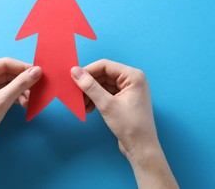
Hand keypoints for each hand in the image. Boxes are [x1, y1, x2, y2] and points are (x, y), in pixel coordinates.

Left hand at [0, 58, 41, 188]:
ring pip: (10, 83)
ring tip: (31, 99)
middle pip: (8, 73)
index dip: (23, 67)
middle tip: (39, 87)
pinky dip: (17, 96)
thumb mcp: (2, 101)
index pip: (5, 63)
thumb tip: (37, 71)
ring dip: (22, 90)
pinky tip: (25, 103)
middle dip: (23, 81)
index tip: (40, 72)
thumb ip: (20, 84)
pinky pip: (8, 92)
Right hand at [71, 59, 177, 187]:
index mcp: (133, 76)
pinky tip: (89, 108)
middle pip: (103, 74)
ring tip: (83, 105)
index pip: (105, 66)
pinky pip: (106, 93)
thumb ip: (90, 86)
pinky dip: (96, 99)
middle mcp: (132, 80)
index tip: (73, 78)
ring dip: (91, 93)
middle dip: (88, 84)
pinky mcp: (124, 99)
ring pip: (103, 84)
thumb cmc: (130, 126)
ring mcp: (128, 90)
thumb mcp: (107, 105)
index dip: (88, 71)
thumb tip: (75, 71)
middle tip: (76, 94)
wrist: (141, 148)